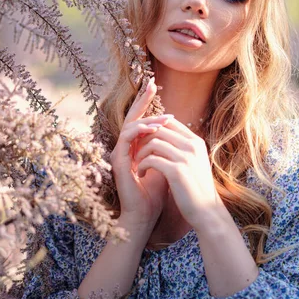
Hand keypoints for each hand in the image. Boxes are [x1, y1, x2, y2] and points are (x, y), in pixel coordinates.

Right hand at [109, 77, 171, 229]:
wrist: (144, 215)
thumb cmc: (155, 193)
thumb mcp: (165, 164)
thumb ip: (167, 149)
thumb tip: (181, 133)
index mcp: (135, 148)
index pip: (141, 121)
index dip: (147, 104)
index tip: (157, 88)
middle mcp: (125, 148)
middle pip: (132, 117)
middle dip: (142, 100)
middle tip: (152, 83)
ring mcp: (119, 153)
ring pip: (131, 126)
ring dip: (147, 119)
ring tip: (164, 118)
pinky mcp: (118, 161)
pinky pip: (127, 138)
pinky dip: (140, 130)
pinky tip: (154, 128)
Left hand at [134, 118, 225, 231]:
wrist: (207, 212)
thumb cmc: (197, 189)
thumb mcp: (194, 163)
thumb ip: (183, 148)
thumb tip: (164, 135)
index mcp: (196, 142)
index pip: (169, 121)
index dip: (152, 128)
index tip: (143, 141)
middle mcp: (192, 146)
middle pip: (159, 129)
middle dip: (143, 139)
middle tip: (136, 151)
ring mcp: (186, 157)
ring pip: (153, 142)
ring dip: (141, 153)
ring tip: (138, 164)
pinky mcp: (177, 171)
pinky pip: (151, 159)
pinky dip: (142, 165)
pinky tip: (141, 174)